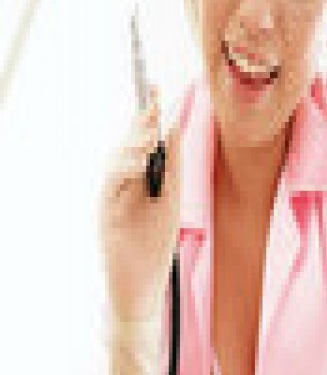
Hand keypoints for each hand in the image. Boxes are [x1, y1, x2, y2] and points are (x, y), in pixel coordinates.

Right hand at [98, 85, 180, 320]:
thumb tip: (175, 128)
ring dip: (135, 141)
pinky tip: (141, 159)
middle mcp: (124, 182)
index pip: (143, 139)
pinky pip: (111, 181)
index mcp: (141, 177)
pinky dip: (125, 167)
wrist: (141, 285)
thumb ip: (172, 166)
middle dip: (141, 122)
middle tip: (155, 101)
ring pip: (118, 157)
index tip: (156, 89)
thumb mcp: (172, 200)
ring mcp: (112, 195)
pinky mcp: (104, 209)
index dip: (148, 114)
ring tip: (152, 129)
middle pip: (129, 144)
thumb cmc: (155, 245)